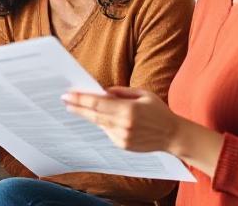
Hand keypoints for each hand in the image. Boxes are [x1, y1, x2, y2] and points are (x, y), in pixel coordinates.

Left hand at [62, 86, 181, 152]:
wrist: (173, 136)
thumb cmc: (158, 111)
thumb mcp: (142, 94)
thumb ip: (121, 92)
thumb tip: (102, 91)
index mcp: (128, 110)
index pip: (97, 103)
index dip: (80, 99)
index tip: (67, 95)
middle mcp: (123, 124)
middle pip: (93, 115)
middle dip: (77, 107)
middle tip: (64, 100)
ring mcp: (122, 137)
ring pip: (99, 123)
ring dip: (88, 115)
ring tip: (76, 106)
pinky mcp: (122, 145)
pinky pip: (107, 131)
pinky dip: (103, 124)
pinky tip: (103, 118)